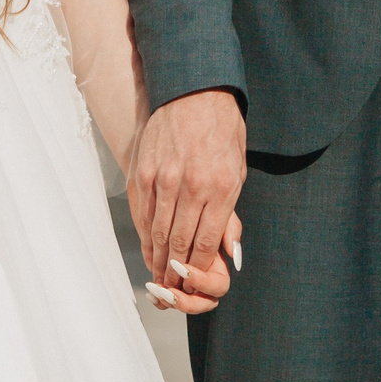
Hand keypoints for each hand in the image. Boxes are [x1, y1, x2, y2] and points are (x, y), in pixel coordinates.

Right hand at [129, 89, 246, 313]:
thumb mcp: (238, 170)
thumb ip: (231, 213)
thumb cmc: (222, 130)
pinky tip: (147, 247)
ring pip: (157, 232)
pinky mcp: (143, 170)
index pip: (204, 243)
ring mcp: (163, 178)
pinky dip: (144, 235)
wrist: (194, 90)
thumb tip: (230, 252)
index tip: (191, 284)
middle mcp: (190, 186)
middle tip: (171, 291)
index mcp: (220, 188)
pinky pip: (142, 213)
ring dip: (157, 259)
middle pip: (178, 242)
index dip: (196, 269)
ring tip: (157, 278)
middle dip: (174, 272)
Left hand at [143, 213, 239, 315]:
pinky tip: (150, 293)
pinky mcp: (172, 283)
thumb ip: (229, 229)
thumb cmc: (201, 209)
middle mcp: (206, 279)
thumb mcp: (217, 212)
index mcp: (219, 266)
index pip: (217, 286)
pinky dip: (158, 299)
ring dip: (169, 301)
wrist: (174, 205)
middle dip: (186, 301)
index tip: (182, 268)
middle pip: (204, 302)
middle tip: (168, 291)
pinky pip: (167, 301)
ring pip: (184, 304)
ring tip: (155, 290)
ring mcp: (188, 284)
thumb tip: (234, 254)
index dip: (201, 281)